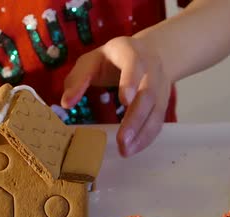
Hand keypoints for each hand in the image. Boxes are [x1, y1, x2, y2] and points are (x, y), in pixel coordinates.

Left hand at [61, 36, 170, 156]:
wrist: (149, 53)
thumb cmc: (112, 60)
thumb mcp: (91, 61)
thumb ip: (77, 79)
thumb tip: (66, 104)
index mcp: (131, 52)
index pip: (134, 64)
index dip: (131, 81)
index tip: (124, 101)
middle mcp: (151, 69)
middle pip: (148, 93)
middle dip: (135, 118)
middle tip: (121, 140)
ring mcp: (161, 86)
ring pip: (156, 111)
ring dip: (142, 133)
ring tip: (126, 151)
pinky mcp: (163, 103)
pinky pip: (158, 121)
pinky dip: (147, 137)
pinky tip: (133, 149)